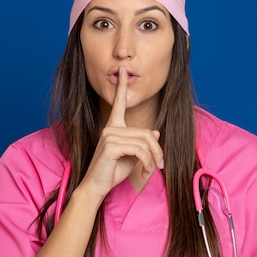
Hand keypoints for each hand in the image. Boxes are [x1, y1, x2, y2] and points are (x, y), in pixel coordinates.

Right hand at [79, 67, 163, 199]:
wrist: (97, 187)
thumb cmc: (112, 171)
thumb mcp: (132, 156)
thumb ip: (142, 143)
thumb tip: (155, 132)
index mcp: (113, 127)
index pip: (119, 103)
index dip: (122, 86)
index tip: (124, 70)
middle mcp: (110, 128)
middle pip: (146, 133)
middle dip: (157, 151)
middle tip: (159, 165)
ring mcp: (109, 135)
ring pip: (144, 142)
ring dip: (152, 159)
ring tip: (149, 171)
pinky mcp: (110, 146)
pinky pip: (139, 150)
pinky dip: (146, 163)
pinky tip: (143, 173)